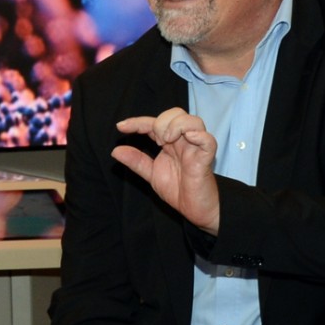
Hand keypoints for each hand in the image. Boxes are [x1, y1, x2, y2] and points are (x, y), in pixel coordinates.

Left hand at [112, 108, 220, 230]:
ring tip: (167, 141)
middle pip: (176, 114)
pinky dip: (198, 135)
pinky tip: (187, 139)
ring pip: (193, 121)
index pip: (154, 123)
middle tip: (156, 141)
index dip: (137, 122)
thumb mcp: (151, 174)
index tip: (120, 127)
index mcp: (171, 143)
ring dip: (177, 126)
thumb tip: (116, 150)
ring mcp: (196, 149)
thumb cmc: (178, 190)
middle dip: (161, 122)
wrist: (193, 211)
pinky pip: (208, 140)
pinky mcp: (206, 159)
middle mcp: (184, 142)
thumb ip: (136, 161)